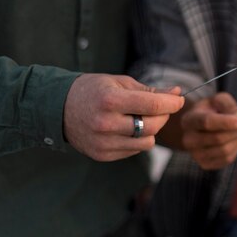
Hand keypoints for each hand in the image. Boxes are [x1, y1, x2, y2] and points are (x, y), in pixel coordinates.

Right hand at [64, 74, 184, 160]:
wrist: (57, 108)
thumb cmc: (93, 90)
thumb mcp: (120, 82)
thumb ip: (150, 90)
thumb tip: (177, 94)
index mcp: (111, 100)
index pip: (153, 105)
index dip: (172, 103)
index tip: (178, 100)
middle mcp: (106, 123)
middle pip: (153, 126)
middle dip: (163, 116)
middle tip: (160, 108)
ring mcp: (103, 142)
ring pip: (147, 142)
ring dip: (150, 130)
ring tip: (140, 118)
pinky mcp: (102, 155)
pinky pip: (134, 150)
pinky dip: (137, 139)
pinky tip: (126, 128)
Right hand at [181, 92, 236, 169]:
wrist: (200, 126)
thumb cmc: (211, 110)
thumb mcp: (219, 100)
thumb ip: (231, 106)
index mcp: (190, 120)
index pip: (207, 122)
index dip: (226, 122)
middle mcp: (189, 139)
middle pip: (218, 138)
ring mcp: (195, 154)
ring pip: (224, 151)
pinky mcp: (204, 164)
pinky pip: (226, 159)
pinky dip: (236, 149)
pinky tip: (234, 140)